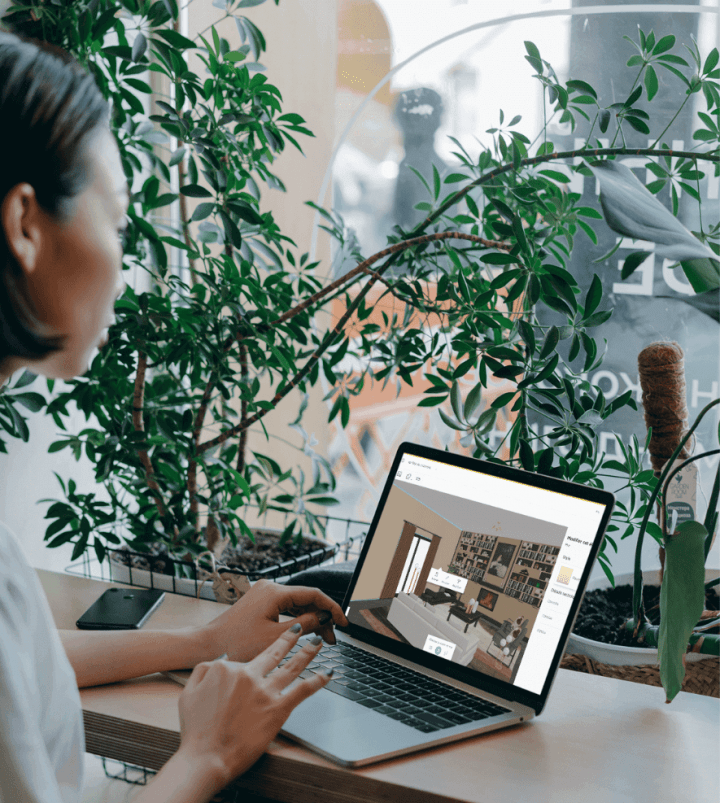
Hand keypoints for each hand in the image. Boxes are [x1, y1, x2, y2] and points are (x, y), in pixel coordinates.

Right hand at [177, 624, 331, 787]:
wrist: (205, 758)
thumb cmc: (196, 731)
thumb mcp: (189, 692)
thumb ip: (204, 670)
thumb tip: (221, 660)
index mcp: (227, 668)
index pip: (245, 659)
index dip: (251, 665)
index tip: (257, 663)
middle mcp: (249, 675)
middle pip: (274, 652)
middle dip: (290, 638)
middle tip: (300, 628)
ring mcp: (265, 691)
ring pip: (292, 665)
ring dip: (307, 652)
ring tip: (317, 642)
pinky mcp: (278, 709)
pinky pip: (302, 690)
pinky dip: (317, 680)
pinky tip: (327, 674)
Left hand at [201, 579, 348, 662]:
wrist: (208, 645)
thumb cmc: (236, 643)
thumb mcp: (276, 638)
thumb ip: (304, 626)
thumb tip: (323, 619)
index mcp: (275, 592)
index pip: (313, 594)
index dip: (331, 608)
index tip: (343, 623)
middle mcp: (270, 588)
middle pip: (306, 599)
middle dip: (321, 618)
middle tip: (332, 639)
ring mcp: (264, 595)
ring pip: (296, 604)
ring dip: (310, 620)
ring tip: (322, 640)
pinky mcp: (260, 603)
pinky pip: (285, 608)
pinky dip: (297, 621)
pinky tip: (304, 634)